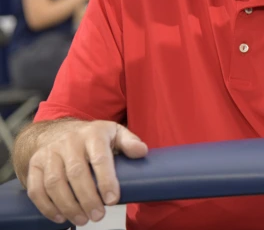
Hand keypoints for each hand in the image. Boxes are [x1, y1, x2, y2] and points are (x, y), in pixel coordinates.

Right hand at [26, 121, 146, 225]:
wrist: (60, 131)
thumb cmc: (94, 137)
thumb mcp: (115, 133)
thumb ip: (129, 142)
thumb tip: (142, 152)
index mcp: (93, 134)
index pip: (99, 158)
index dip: (106, 180)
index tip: (112, 200)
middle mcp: (69, 141)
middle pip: (76, 173)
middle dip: (88, 198)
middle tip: (99, 216)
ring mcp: (50, 153)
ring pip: (54, 182)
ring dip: (68, 205)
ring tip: (83, 220)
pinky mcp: (35, 164)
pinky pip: (36, 188)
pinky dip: (46, 206)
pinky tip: (60, 218)